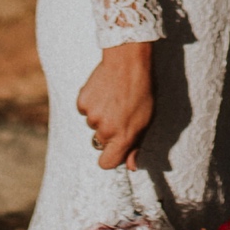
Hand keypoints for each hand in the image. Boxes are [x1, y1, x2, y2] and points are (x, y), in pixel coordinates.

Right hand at [75, 42, 154, 170]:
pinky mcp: (82, 101)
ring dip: (100, 114)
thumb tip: (132, 166)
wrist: (128, 62)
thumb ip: (136, 145)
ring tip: (113, 97)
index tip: (113, 149)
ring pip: (92, 123)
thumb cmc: (142, 90)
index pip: (106, 163)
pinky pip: (84, 108)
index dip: (109, 157)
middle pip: (100, 141)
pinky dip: (91, 102)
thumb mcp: (147, 119)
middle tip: (119, 112)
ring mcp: (92, 116)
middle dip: (107, 131)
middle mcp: (106, 130)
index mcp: (123, 137)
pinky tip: (103, 90)